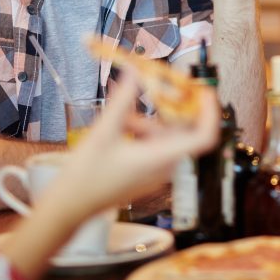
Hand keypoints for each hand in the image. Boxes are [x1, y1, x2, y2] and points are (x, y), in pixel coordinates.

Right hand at [42, 72, 219, 223]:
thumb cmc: (85, 176)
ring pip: (164, 138)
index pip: (203, 137)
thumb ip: (123, 100)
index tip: (203, 92)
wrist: (69, 207)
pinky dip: (142, 133)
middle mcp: (164, 167)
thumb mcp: (104, 131)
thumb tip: (135, 72)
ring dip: (149, 120)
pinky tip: (120, 125)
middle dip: (170, 108)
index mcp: (161, 158)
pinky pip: (154, 147)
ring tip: (123, 111)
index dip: (209, 112)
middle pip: (182, 132)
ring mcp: (155, 173)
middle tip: (158, 87)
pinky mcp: (145, 175)